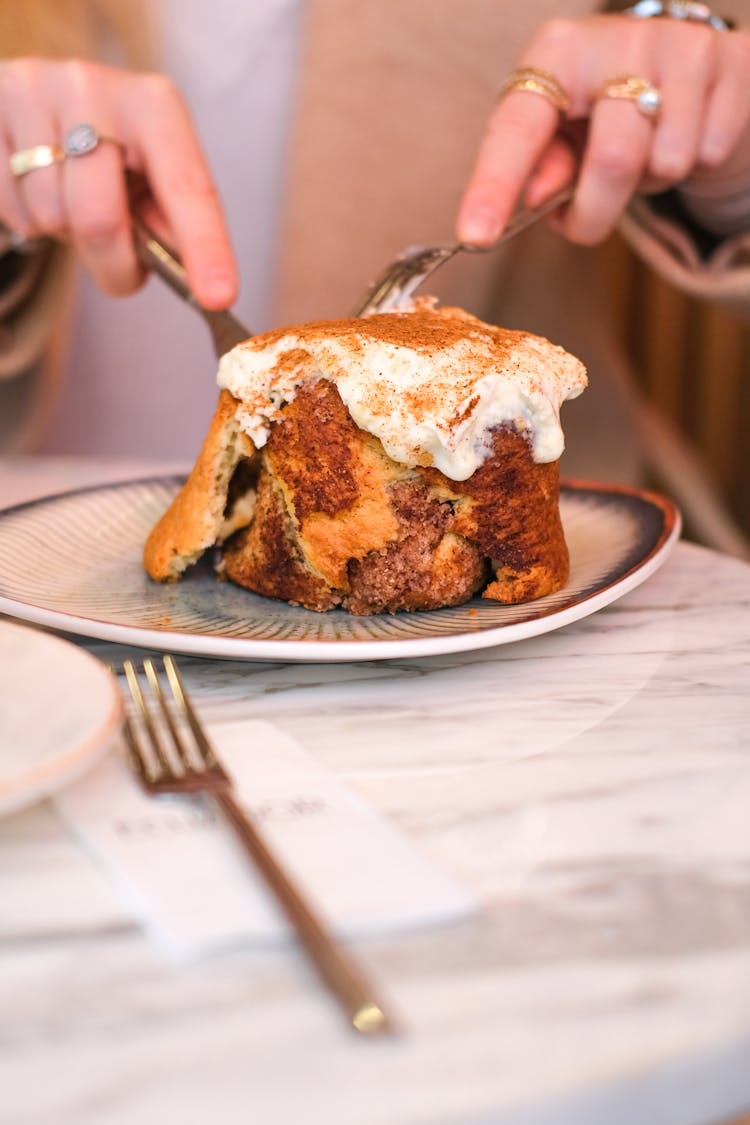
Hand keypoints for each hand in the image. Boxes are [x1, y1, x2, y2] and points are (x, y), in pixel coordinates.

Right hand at [0, 58, 236, 307]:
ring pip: (50, 216)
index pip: (186, 185)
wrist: (41, 105)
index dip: (204, 246)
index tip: (218, 297)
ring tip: (72, 202)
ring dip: (64, 234)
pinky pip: (12, 210)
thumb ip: (172, 226)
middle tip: (119, 270)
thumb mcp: (152, 180)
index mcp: (153, 104)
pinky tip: (39, 189)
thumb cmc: (112, 156)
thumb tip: (197, 282)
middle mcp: (94, 86)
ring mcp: (35, 94)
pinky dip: (29, 220)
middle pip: (99, 217)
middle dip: (112, 263)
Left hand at [456, 14, 749, 246]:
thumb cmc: (605, 114)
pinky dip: (692, 164)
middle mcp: (616, 36)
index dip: (494, 185)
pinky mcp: (728, 60)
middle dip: (599, 211)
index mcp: (556, 54)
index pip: (518, 128)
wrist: (690, 72)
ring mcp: (679, 44)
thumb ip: (542, 169)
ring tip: (645, 153)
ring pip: (667, 160)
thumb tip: (534, 197)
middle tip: (589, 218)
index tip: (473, 235)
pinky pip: (707, 151)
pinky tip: (683, 135)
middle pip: (613, 159)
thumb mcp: (563, 138)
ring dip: (652, 181)